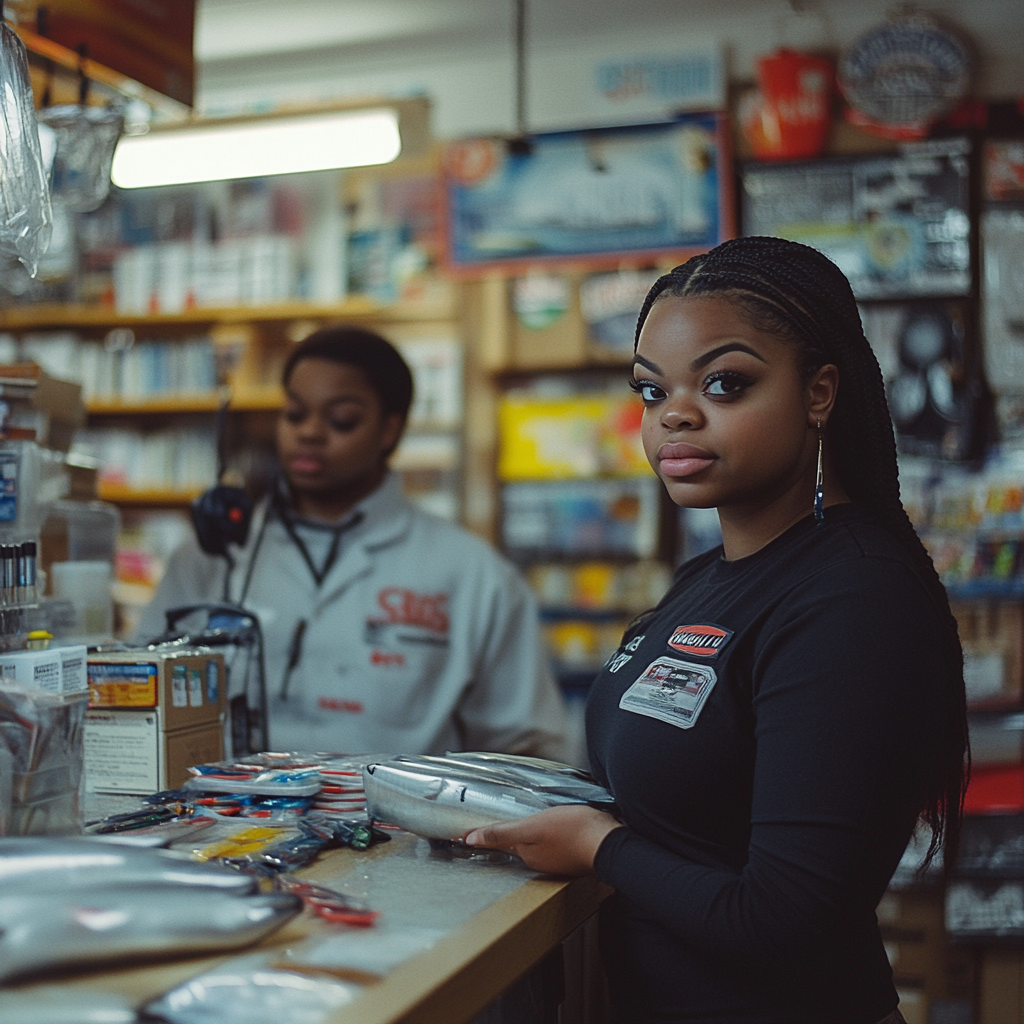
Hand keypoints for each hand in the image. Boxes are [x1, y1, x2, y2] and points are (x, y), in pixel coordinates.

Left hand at [464, 804, 622, 875]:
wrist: (610, 842)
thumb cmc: (574, 831)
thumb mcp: (533, 827)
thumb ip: (502, 833)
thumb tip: (471, 840)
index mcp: (527, 854)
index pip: (498, 843)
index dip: (481, 836)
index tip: (462, 835)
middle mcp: (539, 861)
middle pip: (516, 844)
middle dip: (504, 836)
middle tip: (489, 824)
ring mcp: (557, 859)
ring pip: (534, 844)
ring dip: (526, 836)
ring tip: (518, 822)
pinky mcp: (572, 854)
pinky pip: (551, 844)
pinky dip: (545, 837)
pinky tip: (550, 827)